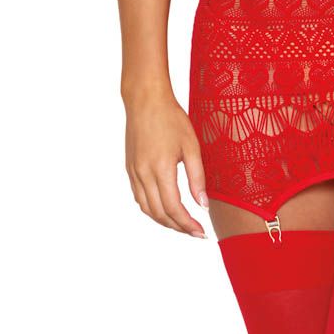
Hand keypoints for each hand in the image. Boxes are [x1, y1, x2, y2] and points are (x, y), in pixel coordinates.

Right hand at [123, 87, 208, 237]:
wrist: (145, 100)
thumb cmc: (172, 119)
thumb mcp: (191, 146)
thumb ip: (197, 177)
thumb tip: (203, 205)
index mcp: (161, 169)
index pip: (174, 208)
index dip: (188, 225)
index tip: (202, 233)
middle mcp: (143, 174)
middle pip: (159, 214)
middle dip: (178, 227)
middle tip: (195, 232)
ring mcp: (134, 172)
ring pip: (146, 208)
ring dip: (164, 221)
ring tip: (182, 224)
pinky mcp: (130, 169)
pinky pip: (139, 197)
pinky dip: (152, 209)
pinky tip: (164, 208)